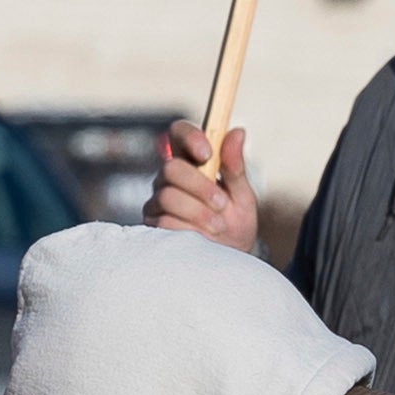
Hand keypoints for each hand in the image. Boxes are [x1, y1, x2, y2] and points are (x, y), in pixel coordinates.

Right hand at [153, 119, 257, 247]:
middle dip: (200, 186)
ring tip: (218, 226)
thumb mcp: (243, 197)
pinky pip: (164, 222)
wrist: (227, 262)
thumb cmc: (235, 226)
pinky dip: (190, 230)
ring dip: (199, 212)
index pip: (178, 133)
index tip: (207, 154)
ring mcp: (157, 202)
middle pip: (171, 167)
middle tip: (222, 204)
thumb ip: (235, 167)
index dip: (189, 137)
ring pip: (168, 196)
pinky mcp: (152, 226)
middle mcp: (169, 178)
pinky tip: (203, 239)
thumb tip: (238, 132)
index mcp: (191, 162)